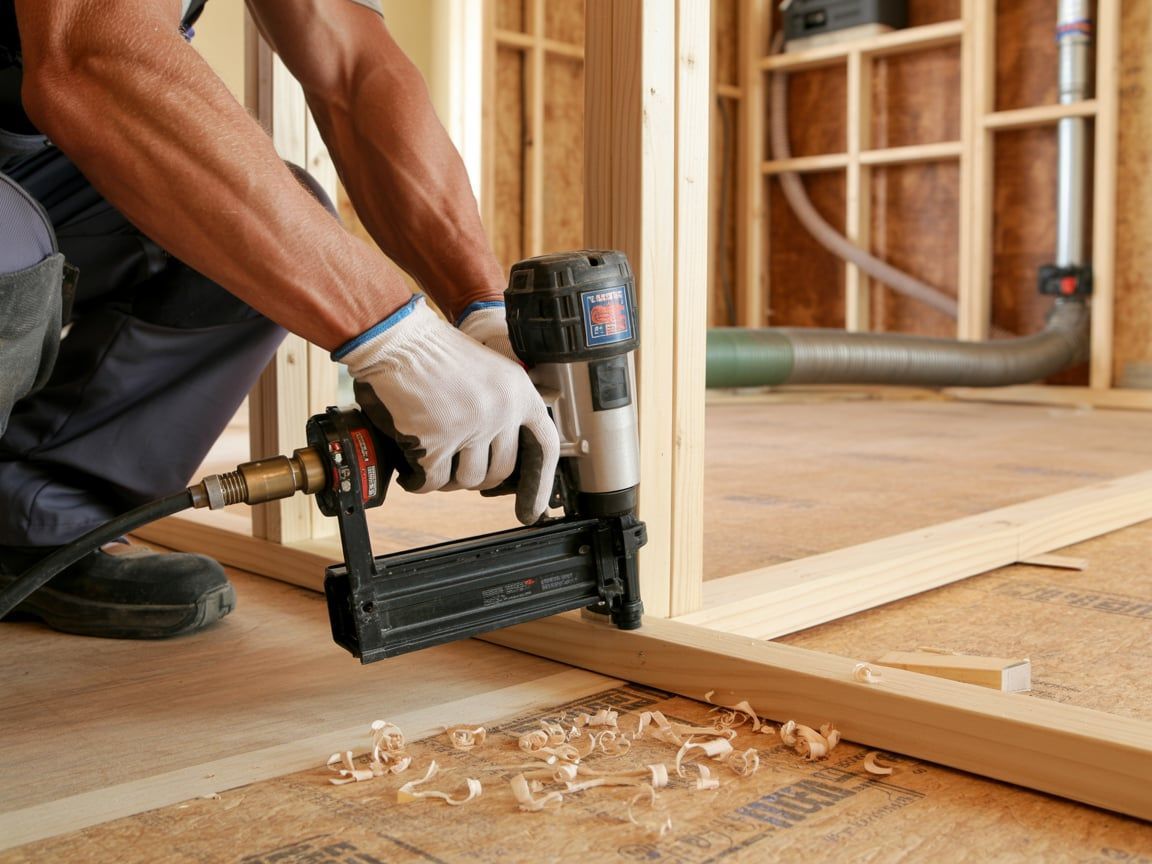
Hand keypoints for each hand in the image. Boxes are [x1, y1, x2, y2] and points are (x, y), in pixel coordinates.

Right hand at [336, 295, 558, 524]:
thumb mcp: (489, 371)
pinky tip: (412, 472)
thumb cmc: (436, 354)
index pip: (544, 446)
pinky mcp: (436, 441)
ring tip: (431, 461)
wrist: (398, 341)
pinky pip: (433, 480)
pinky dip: (419, 482)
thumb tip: (503, 453)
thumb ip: (504, 407)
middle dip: (476, 477)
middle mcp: (500, 411)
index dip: (540, 482)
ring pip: (466, 479)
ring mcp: (469, 427)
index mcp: (518, 392)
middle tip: (456, 467)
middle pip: (499, 471)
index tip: (531, 508)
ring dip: (447, 479)